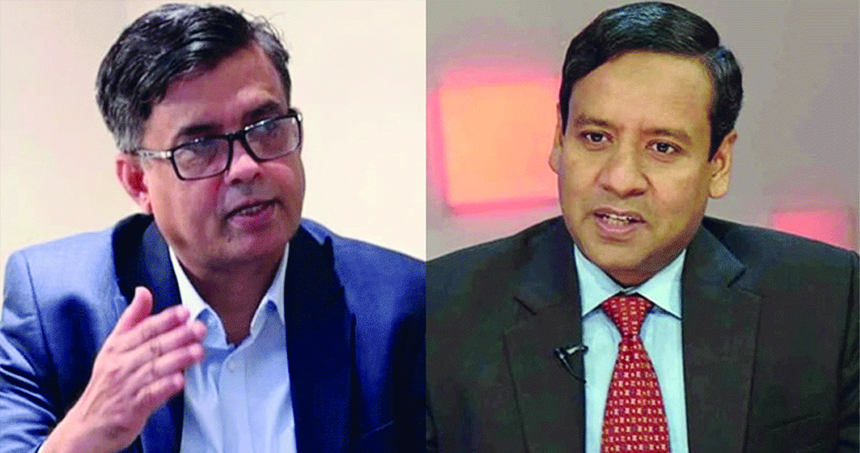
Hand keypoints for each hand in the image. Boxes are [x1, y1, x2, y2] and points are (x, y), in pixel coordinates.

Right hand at [41, 287, 205, 452]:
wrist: (88, 426)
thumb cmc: (107, 384)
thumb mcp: (114, 347)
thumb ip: (132, 319)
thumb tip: (143, 291)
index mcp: (117, 348)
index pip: (143, 330)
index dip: (165, 320)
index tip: (183, 312)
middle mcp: (121, 365)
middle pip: (152, 347)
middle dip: (178, 336)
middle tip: (199, 328)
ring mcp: (126, 387)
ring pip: (155, 369)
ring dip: (178, 359)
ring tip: (197, 351)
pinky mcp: (131, 409)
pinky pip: (150, 395)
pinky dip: (165, 387)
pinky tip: (180, 380)